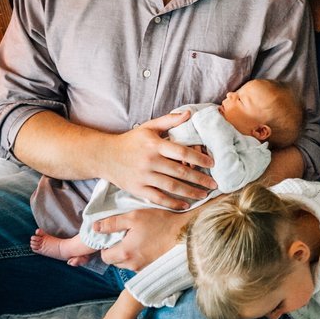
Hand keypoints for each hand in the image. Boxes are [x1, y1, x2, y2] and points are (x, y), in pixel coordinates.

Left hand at [97, 208, 182, 269]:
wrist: (184, 233)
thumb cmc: (160, 222)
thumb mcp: (134, 217)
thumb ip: (112, 223)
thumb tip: (95, 228)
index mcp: (125, 252)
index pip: (104, 256)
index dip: (106, 246)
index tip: (113, 236)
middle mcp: (133, 264)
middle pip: (114, 262)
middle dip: (116, 250)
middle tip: (124, 236)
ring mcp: (143, 268)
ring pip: (126, 264)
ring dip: (127, 254)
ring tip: (136, 239)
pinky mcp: (152, 268)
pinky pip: (138, 265)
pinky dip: (138, 257)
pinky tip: (146, 245)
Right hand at [100, 111, 215, 208]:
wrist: (105, 156)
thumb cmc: (130, 141)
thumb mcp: (148, 127)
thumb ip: (169, 121)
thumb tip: (189, 114)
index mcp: (155, 145)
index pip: (182, 152)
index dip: (200, 158)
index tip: (212, 163)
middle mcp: (150, 161)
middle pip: (181, 172)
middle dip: (200, 179)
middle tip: (214, 184)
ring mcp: (144, 176)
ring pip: (172, 187)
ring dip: (191, 192)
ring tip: (204, 195)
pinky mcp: (138, 189)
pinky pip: (158, 198)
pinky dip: (173, 203)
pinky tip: (185, 204)